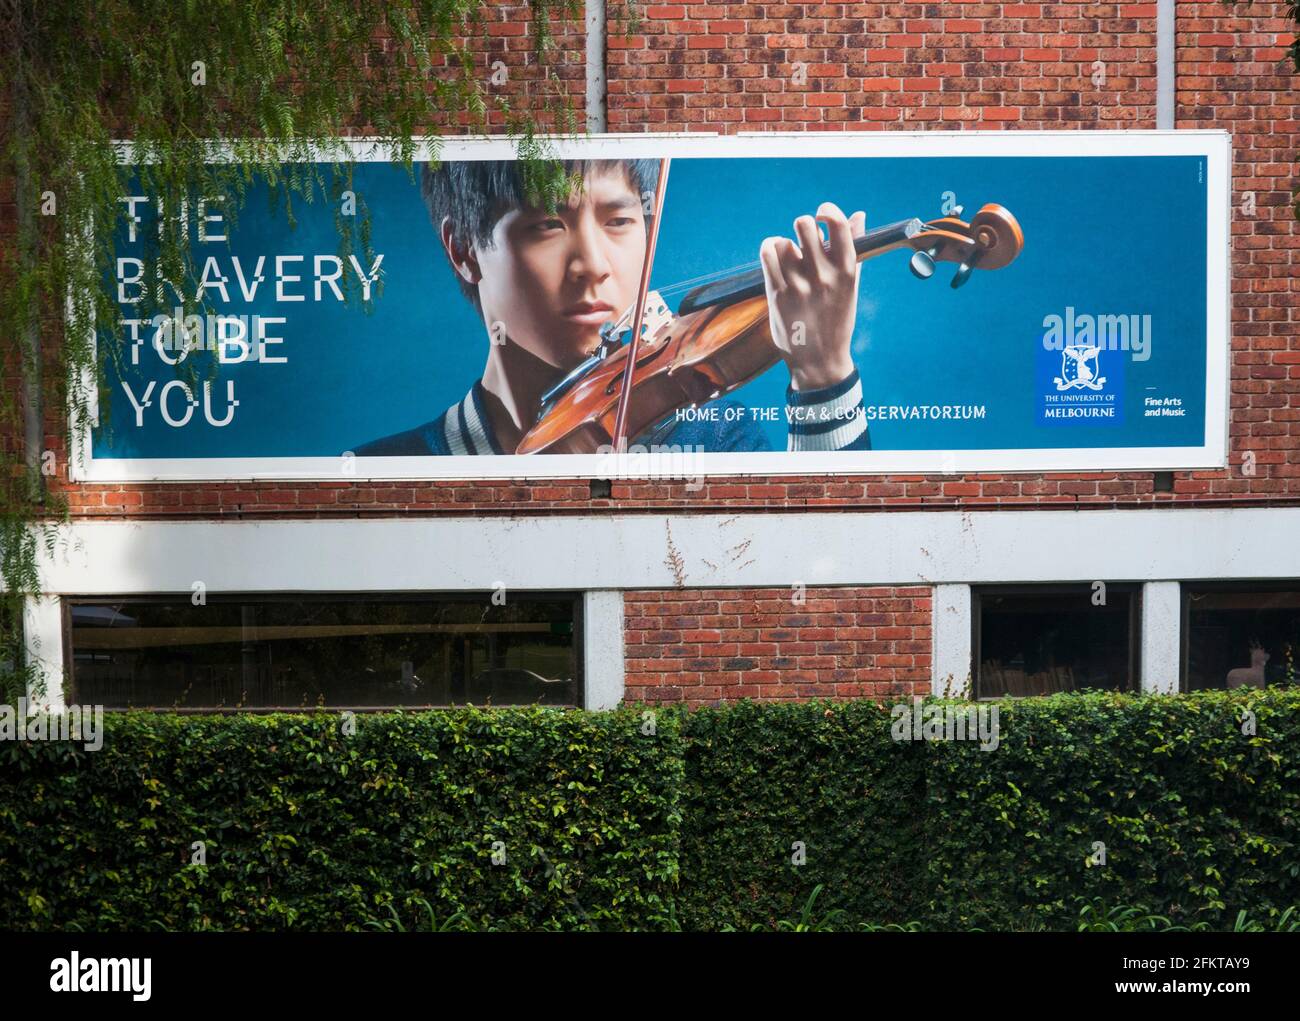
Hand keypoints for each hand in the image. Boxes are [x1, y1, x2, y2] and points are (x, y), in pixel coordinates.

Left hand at [759, 202, 865, 390]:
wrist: (820, 360)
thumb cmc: (837, 319)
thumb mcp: (852, 285)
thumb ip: (855, 248)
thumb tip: (859, 214)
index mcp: (847, 271)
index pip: (838, 225)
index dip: (827, 211)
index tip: (822, 215)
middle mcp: (823, 276)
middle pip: (804, 225)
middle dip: (803, 226)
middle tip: (803, 240)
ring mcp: (799, 286)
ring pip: (783, 241)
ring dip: (784, 245)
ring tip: (789, 259)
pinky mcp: (777, 294)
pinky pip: (767, 253)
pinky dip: (769, 249)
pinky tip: (775, 256)